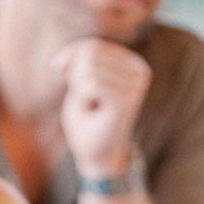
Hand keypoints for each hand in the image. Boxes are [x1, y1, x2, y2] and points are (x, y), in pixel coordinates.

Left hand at [52, 39, 151, 176]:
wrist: (98, 157)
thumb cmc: (88, 120)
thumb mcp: (78, 81)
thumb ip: (77, 61)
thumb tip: (62, 59)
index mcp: (133, 64)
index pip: (93, 46)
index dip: (71, 60)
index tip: (68, 80)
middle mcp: (140, 71)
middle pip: (90, 54)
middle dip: (76, 78)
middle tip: (88, 102)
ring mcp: (136, 85)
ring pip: (87, 68)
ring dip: (80, 91)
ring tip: (93, 108)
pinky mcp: (127, 100)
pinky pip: (89, 84)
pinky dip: (82, 99)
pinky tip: (95, 112)